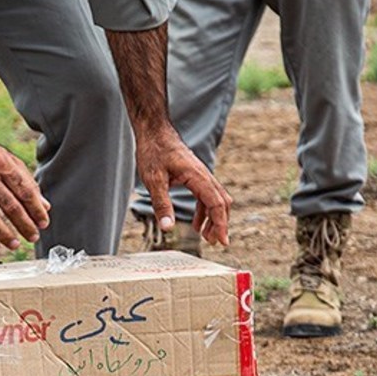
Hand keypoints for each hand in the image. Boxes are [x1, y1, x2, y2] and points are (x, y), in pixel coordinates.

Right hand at [0, 136, 50, 253]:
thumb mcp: (9, 161)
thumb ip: (27, 183)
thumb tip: (45, 206)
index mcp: (3, 165)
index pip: (24, 191)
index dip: (36, 209)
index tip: (43, 223)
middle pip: (9, 205)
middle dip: (24, 224)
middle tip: (33, 236)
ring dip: (4, 234)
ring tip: (15, 245)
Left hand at [137, 127, 232, 245]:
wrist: (154, 132)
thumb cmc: (154, 152)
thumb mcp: (153, 180)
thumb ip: (162, 204)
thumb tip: (168, 227)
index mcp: (197, 176)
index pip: (215, 203)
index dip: (220, 224)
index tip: (222, 241)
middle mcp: (204, 175)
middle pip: (221, 202)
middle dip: (220, 224)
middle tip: (216, 243)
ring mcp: (201, 175)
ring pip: (216, 200)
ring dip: (213, 219)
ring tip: (206, 237)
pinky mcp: (195, 176)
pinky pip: (206, 196)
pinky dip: (205, 211)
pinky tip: (197, 224)